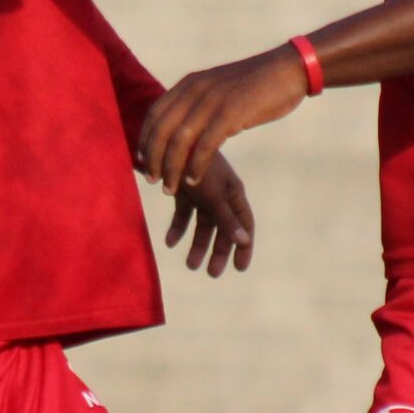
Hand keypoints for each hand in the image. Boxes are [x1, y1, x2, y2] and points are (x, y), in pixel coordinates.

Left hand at [138, 44, 310, 195]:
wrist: (288, 70)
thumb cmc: (255, 85)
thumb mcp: (218, 90)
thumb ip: (199, 106)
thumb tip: (184, 130)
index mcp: (190, 83)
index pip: (155, 113)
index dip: (145, 139)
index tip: (143, 161)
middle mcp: (196, 90)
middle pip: (162, 129)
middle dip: (154, 158)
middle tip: (153, 180)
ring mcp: (213, 101)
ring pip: (180, 140)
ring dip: (172, 168)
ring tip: (171, 187)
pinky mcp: (231, 113)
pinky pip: (206, 145)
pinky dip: (196, 166)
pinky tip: (194, 181)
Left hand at [162, 151, 254, 277]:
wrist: (170, 139)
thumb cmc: (198, 165)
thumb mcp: (215, 195)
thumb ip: (227, 219)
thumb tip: (244, 241)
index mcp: (233, 193)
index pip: (244, 225)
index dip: (243, 247)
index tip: (239, 269)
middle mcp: (219, 194)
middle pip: (223, 229)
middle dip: (218, 251)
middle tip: (211, 274)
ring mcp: (201, 192)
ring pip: (202, 225)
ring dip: (197, 244)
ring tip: (190, 265)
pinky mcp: (182, 190)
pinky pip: (183, 215)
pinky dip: (177, 228)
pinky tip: (169, 242)